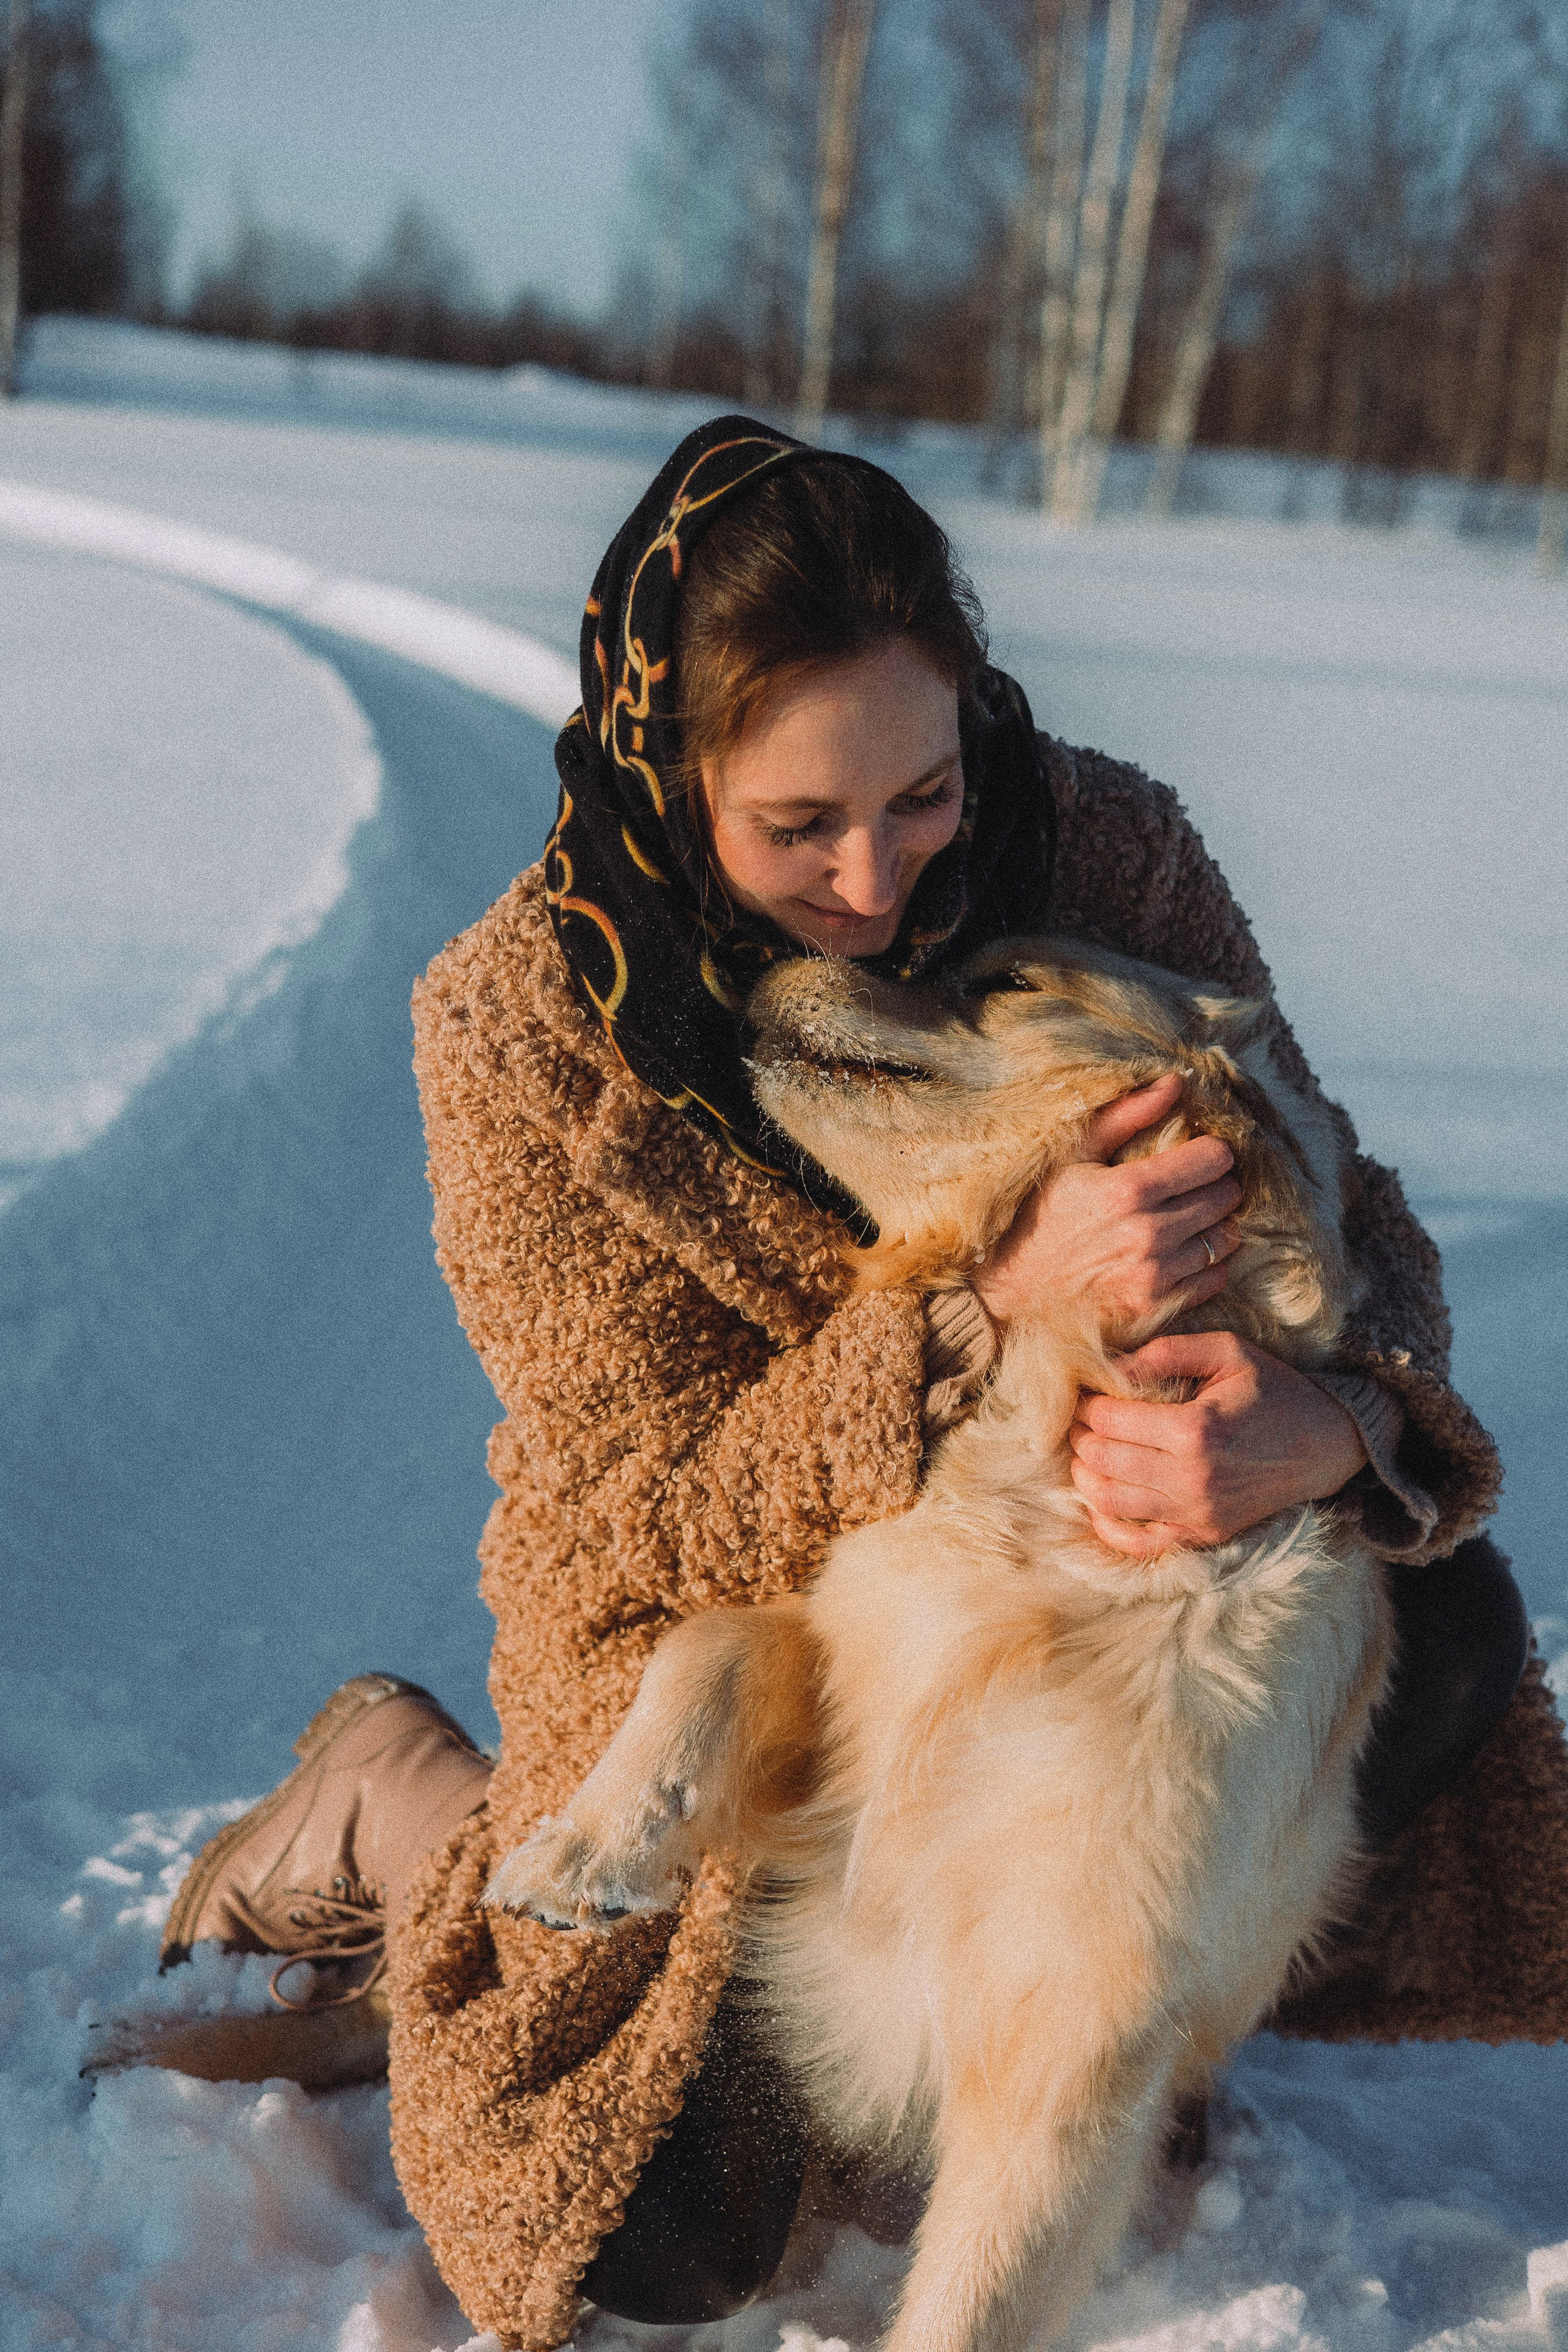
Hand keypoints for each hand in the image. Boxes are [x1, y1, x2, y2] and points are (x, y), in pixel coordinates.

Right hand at [972, 1073, 1242, 1333]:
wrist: (1009, 1292)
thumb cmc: (1039, 1216)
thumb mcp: (1072, 1156)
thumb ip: (1126, 1116)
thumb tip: (1175, 1083)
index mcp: (1127, 1189)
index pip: (1214, 1159)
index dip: (1210, 1152)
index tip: (1195, 1156)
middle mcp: (1147, 1234)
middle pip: (1226, 1197)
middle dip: (1215, 1185)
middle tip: (1191, 1188)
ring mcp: (1154, 1276)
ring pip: (1224, 1239)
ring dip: (1213, 1226)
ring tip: (1187, 1221)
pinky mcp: (1156, 1309)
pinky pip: (1214, 1278)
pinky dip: (1205, 1265)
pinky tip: (1179, 1255)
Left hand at [1069, 1331, 1368, 1557]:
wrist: (1325, 1444)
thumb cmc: (1273, 1390)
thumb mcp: (1227, 1351)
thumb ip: (1166, 1353)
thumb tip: (1111, 1366)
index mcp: (1195, 1429)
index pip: (1109, 1419)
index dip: (1086, 1403)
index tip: (1084, 1392)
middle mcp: (1192, 1478)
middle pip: (1100, 1460)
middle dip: (1078, 1436)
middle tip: (1078, 1419)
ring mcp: (1197, 1513)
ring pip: (1108, 1503)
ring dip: (1085, 1475)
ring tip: (1087, 1450)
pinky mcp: (1203, 1535)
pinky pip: (1138, 1543)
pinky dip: (1108, 1524)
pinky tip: (1101, 1497)